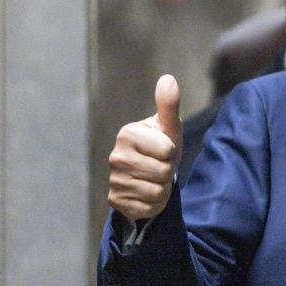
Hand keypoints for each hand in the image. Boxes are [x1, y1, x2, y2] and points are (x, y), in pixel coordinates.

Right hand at [107, 75, 182, 220]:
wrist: (150, 176)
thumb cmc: (162, 146)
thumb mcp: (168, 127)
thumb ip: (169, 105)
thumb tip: (168, 78)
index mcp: (127, 134)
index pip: (166, 151)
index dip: (171, 152)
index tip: (163, 150)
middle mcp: (116, 157)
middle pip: (163, 172)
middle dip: (168, 172)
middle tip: (160, 166)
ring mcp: (114, 180)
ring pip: (157, 191)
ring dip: (163, 188)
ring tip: (154, 179)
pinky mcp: (116, 201)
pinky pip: (148, 207)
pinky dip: (154, 203)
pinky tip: (147, 193)